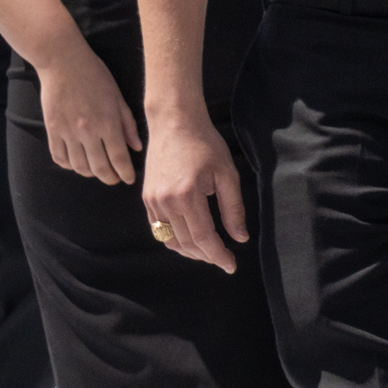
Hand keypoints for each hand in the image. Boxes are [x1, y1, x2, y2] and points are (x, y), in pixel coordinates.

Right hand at [38, 44, 144, 184]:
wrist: (63, 62)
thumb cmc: (95, 75)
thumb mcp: (118, 96)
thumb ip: (128, 123)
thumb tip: (136, 147)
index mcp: (108, 122)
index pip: (119, 158)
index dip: (125, 173)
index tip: (129, 179)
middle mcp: (88, 131)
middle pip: (99, 167)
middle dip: (109, 178)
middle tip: (115, 179)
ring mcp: (68, 132)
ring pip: (79, 166)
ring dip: (90, 173)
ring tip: (98, 171)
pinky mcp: (52, 130)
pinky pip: (59, 157)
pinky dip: (69, 165)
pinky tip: (77, 163)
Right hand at [139, 105, 249, 274]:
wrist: (175, 122)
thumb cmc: (205, 144)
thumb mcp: (227, 174)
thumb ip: (234, 209)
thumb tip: (240, 238)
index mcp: (188, 196)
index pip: (204, 238)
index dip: (219, 255)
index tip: (232, 265)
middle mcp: (166, 202)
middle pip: (187, 243)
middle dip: (207, 256)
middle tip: (224, 260)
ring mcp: (153, 202)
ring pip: (170, 241)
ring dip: (190, 252)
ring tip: (209, 253)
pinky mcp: (147, 199)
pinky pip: (158, 230)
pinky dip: (174, 241)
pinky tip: (190, 240)